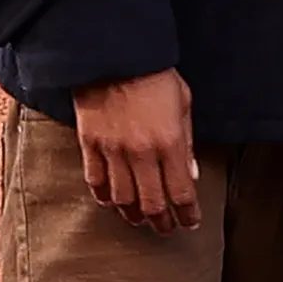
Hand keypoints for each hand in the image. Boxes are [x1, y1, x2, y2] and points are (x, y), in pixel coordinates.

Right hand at [71, 70, 199, 232]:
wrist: (113, 53)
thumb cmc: (153, 74)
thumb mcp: (183, 103)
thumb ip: (187, 143)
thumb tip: (192, 174)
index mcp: (169, 142)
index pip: (182, 192)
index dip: (188, 213)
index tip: (190, 222)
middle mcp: (141, 152)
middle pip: (152, 204)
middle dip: (162, 222)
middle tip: (167, 228)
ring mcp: (113, 150)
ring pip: (122, 199)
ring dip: (133, 215)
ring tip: (140, 219)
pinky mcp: (90, 144)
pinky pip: (96, 181)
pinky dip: (104, 197)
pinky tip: (112, 202)